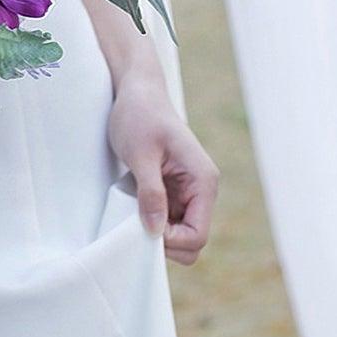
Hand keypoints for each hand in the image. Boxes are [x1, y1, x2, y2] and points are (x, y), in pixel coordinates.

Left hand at [106, 71, 220, 265]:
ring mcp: (187, 192)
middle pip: (191, 241)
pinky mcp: (173, 191)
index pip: (198, 235)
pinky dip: (151, 221)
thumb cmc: (140, 116)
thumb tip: (155, 231)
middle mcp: (201, 190)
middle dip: (165, 242)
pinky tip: (134, 205)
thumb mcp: (141, 154)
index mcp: (203, 181)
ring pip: (179, 234)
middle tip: (135, 223)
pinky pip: (167, 221)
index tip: (143, 228)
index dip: (172, 242)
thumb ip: (151, 192)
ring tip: (133, 210)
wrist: (137, 94)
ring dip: (156, 231)